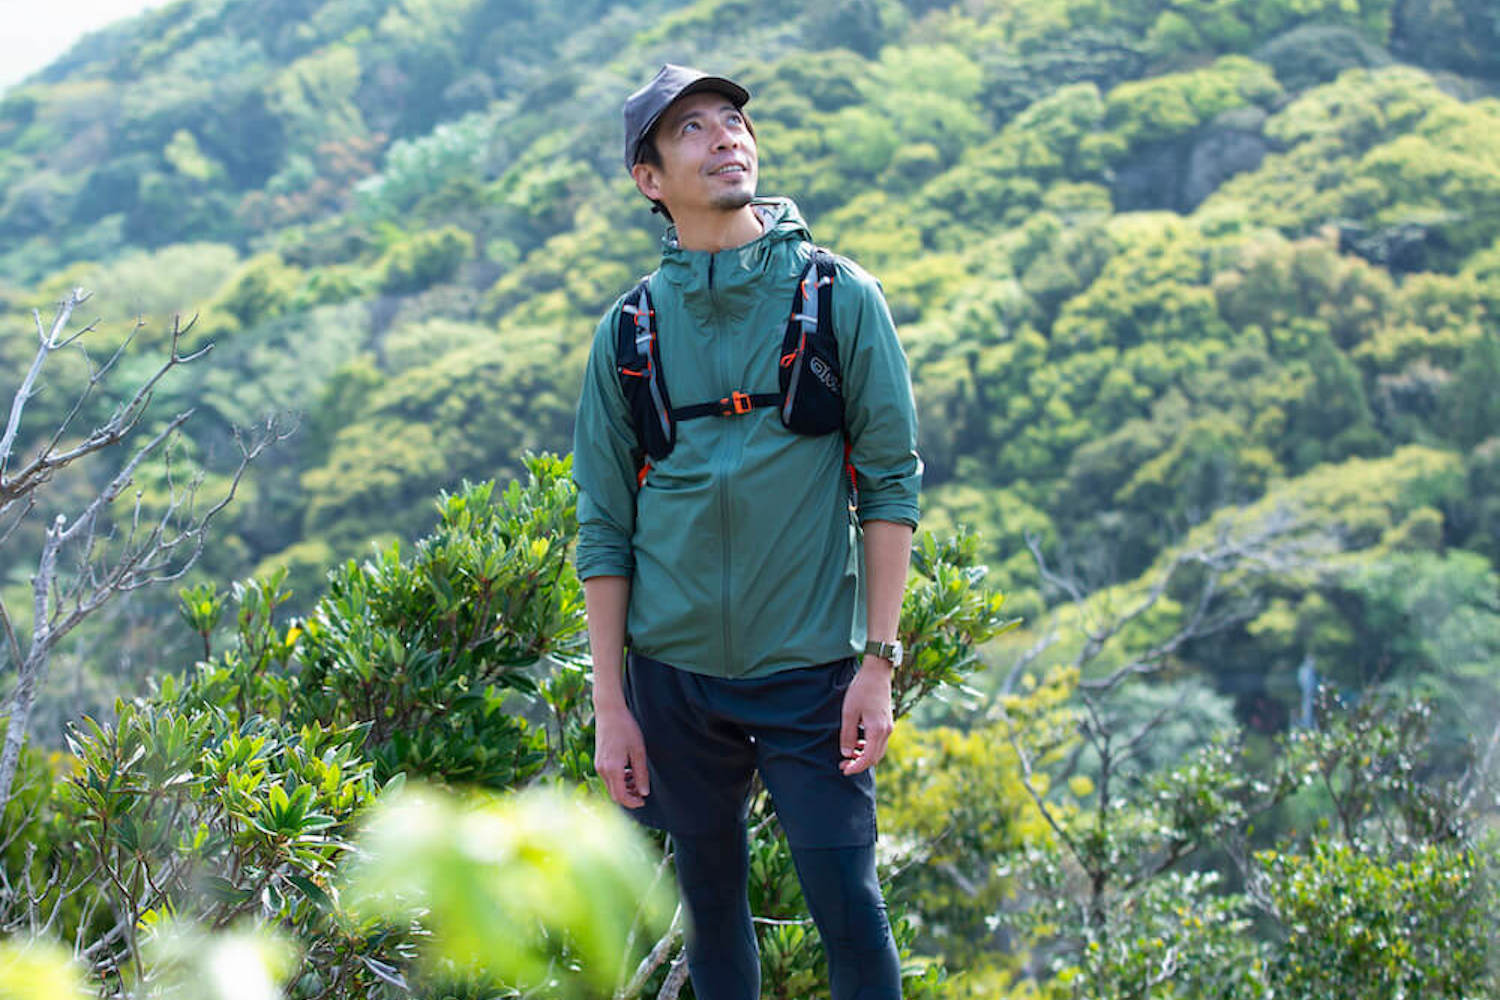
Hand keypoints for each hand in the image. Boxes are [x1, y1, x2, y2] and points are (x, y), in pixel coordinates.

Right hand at [594, 704, 649, 806]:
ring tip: (638, 780)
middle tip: (643, 792)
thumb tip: (644, 792)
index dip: (633, 802)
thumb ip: (641, 773)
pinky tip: (629, 772)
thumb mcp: (638, 751)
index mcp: (613, 769)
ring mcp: (598, 765)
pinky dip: (619, 780)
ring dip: (624, 788)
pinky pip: (608, 778)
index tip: (644, 800)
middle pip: (614, 794)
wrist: (609, 712)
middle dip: (629, 797)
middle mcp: (602, 770)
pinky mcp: (598, 760)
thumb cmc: (626, 728)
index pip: (621, 796)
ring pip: (611, 786)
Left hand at [839, 655, 893, 775]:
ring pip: (878, 751)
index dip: (856, 767)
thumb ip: (848, 735)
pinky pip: (879, 742)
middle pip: (875, 758)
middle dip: (859, 764)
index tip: (844, 770)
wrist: (877, 672)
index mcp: (877, 730)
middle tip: (843, 764)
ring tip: (848, 755)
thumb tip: (846, 753)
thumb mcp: (849, 712)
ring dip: (864, 756)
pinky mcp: (887, 722)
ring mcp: (889, 727)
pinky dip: (869, 747)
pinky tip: (857, 743)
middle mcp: (886, 731)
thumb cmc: (861, 690)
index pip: (868, 758)